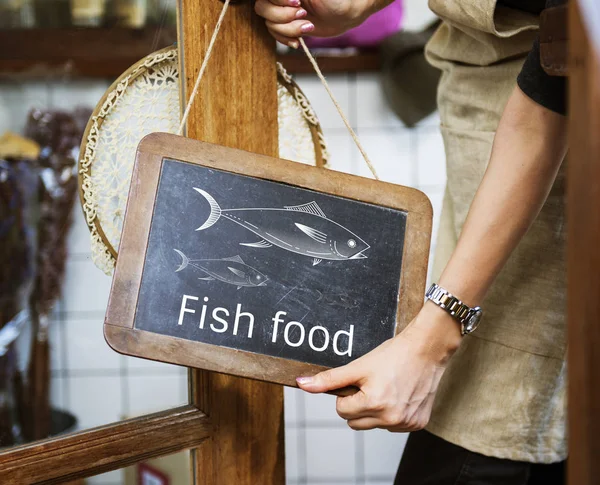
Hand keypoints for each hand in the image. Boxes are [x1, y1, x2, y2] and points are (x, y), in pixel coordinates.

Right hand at [254, 0, 376, 47]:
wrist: (347, 13)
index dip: (279, 1)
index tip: (298, 1)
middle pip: (262, 8)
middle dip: (283, 16)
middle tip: (304, 14)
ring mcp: (283, 11)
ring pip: (269, 24)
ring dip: (289, 30)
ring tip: (308, 27)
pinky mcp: (288, 26)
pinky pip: (276, 35)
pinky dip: (286, 40)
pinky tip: (299, 41)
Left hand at [296, 302, 462, 430]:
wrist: (426, 349)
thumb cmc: (393, 354)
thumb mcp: (358, 366)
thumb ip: (329, 379)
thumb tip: (301, 384)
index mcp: (374, 403)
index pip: (341, 410)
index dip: (347, 394)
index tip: (359, 381)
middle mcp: (391, 418)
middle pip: (355, 422)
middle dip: (357, 405)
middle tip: (371, 384)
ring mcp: (406, 423)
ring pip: (373, 425)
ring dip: (375, 410)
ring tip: (387, 387)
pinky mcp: (418, 424)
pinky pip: (393, 425)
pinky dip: (392, 413)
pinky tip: (400, 394)